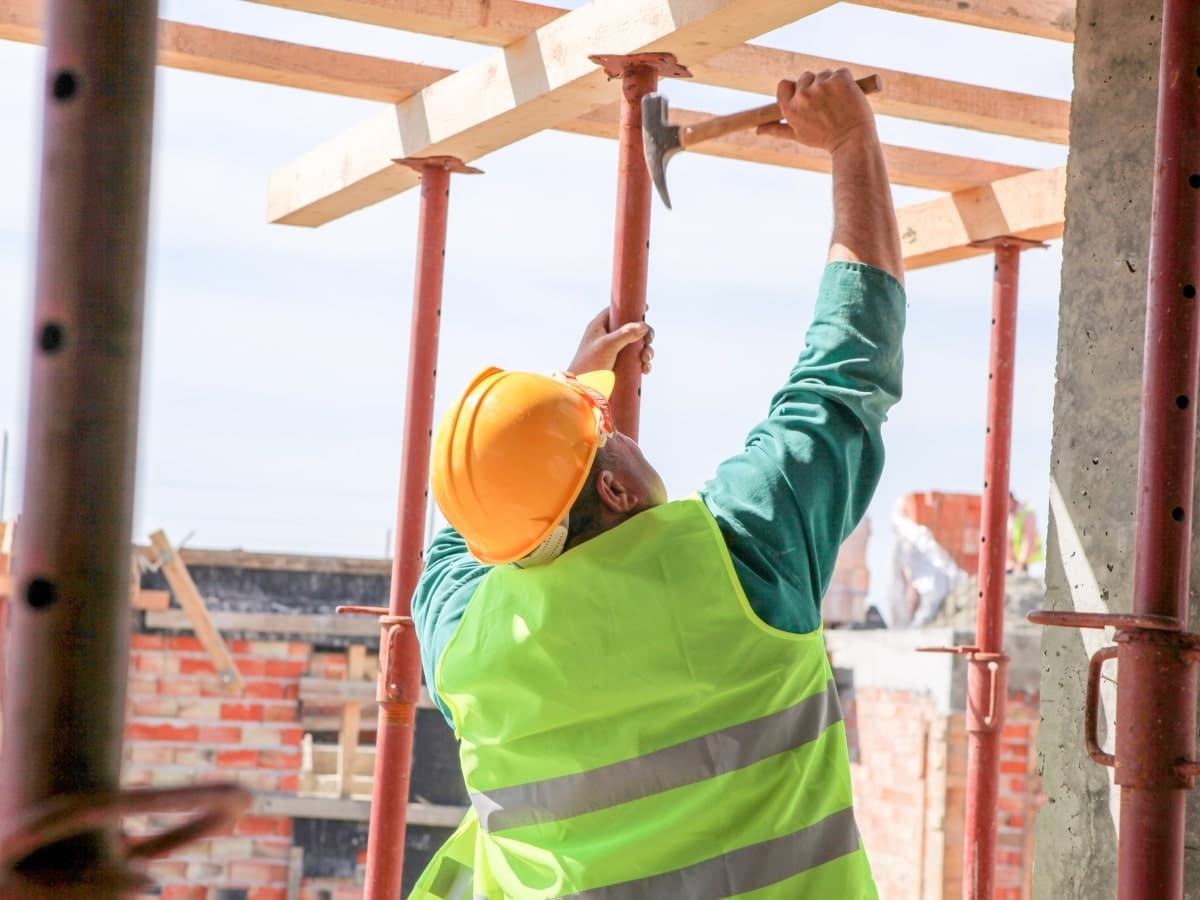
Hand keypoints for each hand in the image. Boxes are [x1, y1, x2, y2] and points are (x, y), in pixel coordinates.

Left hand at [568, 308, 653, 374]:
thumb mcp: (607, 346)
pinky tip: (645, 369)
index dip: (631, 308)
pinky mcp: (619, 365)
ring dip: (646, 350)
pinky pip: (635, 360)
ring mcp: (614, 351)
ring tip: (646, 359)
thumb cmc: (589, 364)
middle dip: (644, 334)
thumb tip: (644, 325)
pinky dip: (643, 363)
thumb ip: (625, 334)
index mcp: (600, 326)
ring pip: (636, 345)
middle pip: (632, 328)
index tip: (645, 308)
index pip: (616, 311)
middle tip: (649, 340)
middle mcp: (608, 337)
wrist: (581, 389)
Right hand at [755, 69, 876, 154]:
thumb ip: (777, 129)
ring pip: (824, 74)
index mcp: (790, 108)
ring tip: (838, 103)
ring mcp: (822, 86)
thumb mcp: (798, 135)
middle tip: (827, 105)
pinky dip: (846, 81)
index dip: (796, 89)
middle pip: (805, 77)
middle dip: (815, 86)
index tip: (806, 98)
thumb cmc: (824, 139)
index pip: (784, 84)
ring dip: (831, 84)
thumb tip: (757, 130)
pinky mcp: (840, 79)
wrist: (853, 141)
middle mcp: (803, 96)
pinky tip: (848, 97)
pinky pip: (840, 72)